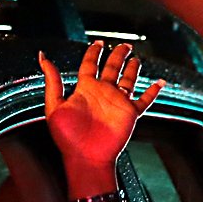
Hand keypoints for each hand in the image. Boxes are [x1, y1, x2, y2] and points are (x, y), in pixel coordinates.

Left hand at [40, 42, 162, 175]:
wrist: (85, 158)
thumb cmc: (67, 137)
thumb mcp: (54, 105)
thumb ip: (52, 81)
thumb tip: (42, 56)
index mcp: (85, 89)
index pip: (90, 64)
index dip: (94, 52)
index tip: (98, 43)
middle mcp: (102, 92)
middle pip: (112, 68)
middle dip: (118, 55)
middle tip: (124, 45)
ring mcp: (117, 102)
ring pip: (128, 80)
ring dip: (133, 69)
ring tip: (136, 59)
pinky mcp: (130, 114)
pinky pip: (144, 100)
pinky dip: (153, 91)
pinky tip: (160, 83)